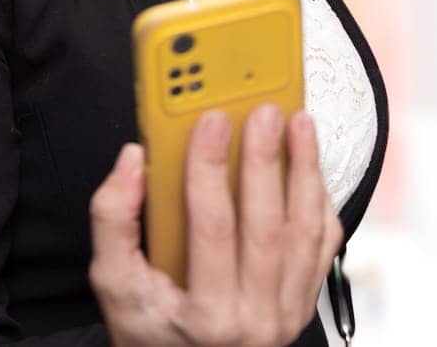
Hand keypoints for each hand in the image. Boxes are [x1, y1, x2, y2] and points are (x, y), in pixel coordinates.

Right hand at [87, 106, 343, 346]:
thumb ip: (113, 221)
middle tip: (265, 111)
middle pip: (267, 225)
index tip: (210, 119)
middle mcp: (255, 319)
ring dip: (305, 172)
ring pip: (305, 233)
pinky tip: (311, 166)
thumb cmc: (149, 331)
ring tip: (299, 123)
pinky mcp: (303, 304)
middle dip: (267, 160)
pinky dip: (320, 202)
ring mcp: (287, 313)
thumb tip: (132, 161)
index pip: (212, 228)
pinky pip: (322, 247)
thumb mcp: (114, 285)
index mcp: (206, 315)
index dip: (210, 169)